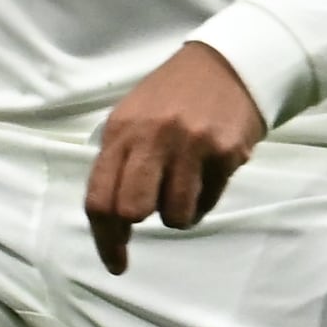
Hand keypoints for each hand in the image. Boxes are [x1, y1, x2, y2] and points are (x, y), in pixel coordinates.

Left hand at [84, 41, 265, 271]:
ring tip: (185, 188)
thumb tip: (111, 217)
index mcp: (121, 131)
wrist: (227, 65)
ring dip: (179, 213)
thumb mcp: (133, 117)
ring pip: (175, 215)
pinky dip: (205, 199)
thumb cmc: (172, 97)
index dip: (104, 239)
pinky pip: (208, 202)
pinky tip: (207, 173)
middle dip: (139, 222)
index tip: (116, 262)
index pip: (100, 198)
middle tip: (151, 215)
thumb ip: (119, 161)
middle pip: (132, 210)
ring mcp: (190, 144)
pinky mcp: (225, 153)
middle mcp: (152, 137)